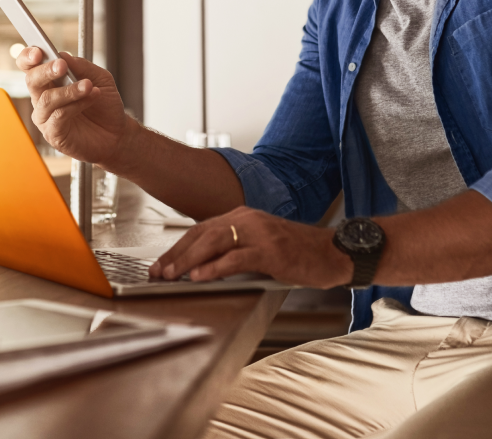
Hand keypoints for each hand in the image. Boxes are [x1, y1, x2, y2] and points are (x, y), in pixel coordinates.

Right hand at [18, 49, 134, 167]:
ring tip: (88, 86)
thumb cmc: (104, 105)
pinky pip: (58, 116)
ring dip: (69, 90)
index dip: (28, 57)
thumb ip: (81, 66)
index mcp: (50, 80)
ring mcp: (46, 117)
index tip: (38, 51)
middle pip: (32, 79)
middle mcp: (43, 97)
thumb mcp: (100, 78)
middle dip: (46, 70)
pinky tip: (90, 100)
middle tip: (62, 66)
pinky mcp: (52, 133)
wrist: (117, 133)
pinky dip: (76, 105)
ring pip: (47, 99)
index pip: (29, 65)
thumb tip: (63, 55)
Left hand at [149, 206, 353, 287]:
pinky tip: (200, 277)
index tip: (160, 264)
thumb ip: (234, 249)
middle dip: (176, 254)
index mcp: (242, 216)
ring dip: (188, 260)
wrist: (333, 253)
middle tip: (158, 272)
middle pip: (201, 234)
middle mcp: (247, 219)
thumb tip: (201, 266)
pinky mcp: (270, 251)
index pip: (201, 230)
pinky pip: (235, 258)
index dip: (178, 248)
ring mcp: (259, 233)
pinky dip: (215, 267)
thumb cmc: (298, 253)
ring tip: (172, 274)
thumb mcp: (260, 245)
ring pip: (214, 242)